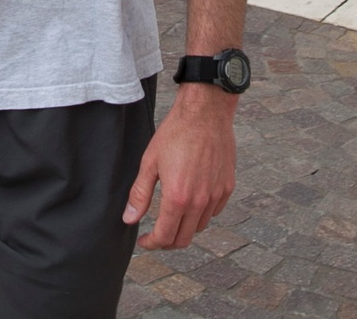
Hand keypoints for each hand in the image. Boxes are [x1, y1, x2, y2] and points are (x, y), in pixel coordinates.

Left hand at [122, 87, 236, 249]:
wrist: (205, 113)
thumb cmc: (175, 133)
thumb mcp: (150, 162)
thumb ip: (140, 194)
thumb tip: (129, 218)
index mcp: (178, 197)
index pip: (165, 236)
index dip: (152, 243)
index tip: (143, 240)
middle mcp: (200, 201)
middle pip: (184, 239)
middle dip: (167, 242)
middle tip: (155, 234)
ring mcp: (216, 196)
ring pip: (199, 227)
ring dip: (184, 228)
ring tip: (171, 216)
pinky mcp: (227, 188)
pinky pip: (213, 212)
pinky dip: (201, 214)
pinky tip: (190, 202)